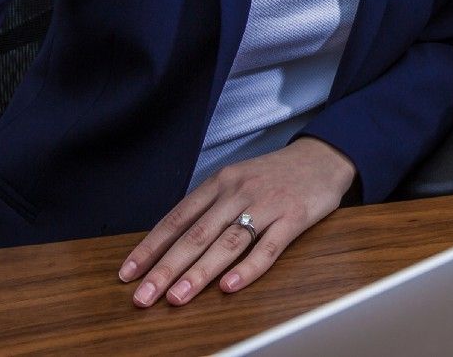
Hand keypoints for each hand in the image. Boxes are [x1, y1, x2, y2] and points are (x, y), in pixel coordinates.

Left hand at [119, 137, 356, 306]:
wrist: (323, 156)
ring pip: (227, 242)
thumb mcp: (237, 181)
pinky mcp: (294, 217)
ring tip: (177, 297)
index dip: (151, 247)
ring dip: (199, 272)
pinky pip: (268, 247)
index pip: (177, 218)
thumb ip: (210, 208)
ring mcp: (266, 205)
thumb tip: (172, 243)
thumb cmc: (274, 175)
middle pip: (196, 234)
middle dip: (166, 268)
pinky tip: (231, 286)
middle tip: (143, 296)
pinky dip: (248, 268)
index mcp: (219, 183)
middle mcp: (238, 192)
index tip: (128, 273)